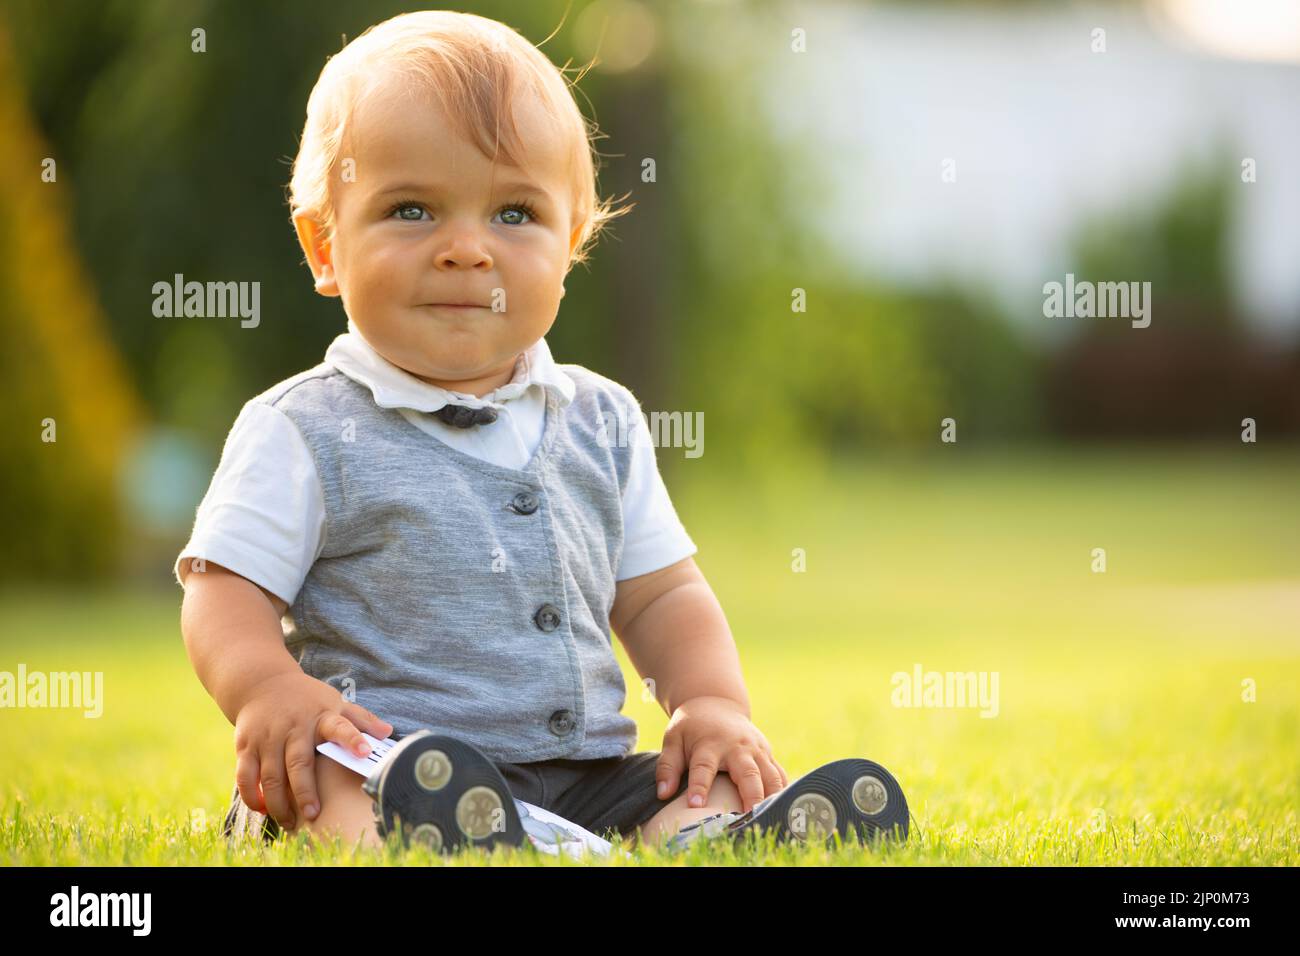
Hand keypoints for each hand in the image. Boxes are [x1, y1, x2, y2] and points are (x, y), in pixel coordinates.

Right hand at [233, 670, 392, 828]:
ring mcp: (268, 736)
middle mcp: (294, 727)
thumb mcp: (335, 702)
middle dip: (305, 792)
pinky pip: (245, 776)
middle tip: (313, 815)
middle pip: (299, 763)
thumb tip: (388, 733)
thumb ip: (361, 719)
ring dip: (279, 803)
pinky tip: (263, 809)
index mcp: (322, 716)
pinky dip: (252, 796)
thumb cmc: (307, 699)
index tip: (366, 752)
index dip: (353, 739)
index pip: (340, 727)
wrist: (262, 682)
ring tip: (291, 823)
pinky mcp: (246, 745)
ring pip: (271, 776)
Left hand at [655, 696, 788, 813]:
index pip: (704, 767)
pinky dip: (784, 793)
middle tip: (750, 819)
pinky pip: (780, 775)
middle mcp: (738, 747)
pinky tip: (785, 811)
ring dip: (773, 798)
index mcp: (710, 744)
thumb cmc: (691, 728)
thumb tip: (663, 793)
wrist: (715, 704)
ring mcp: (757, 750)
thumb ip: (668, 766)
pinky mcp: (768, 754)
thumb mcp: (673, 740)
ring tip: (772, 820)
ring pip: (771, 776)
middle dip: (751, 798)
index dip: (699, 786)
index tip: (695, 806)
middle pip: (748, 774)